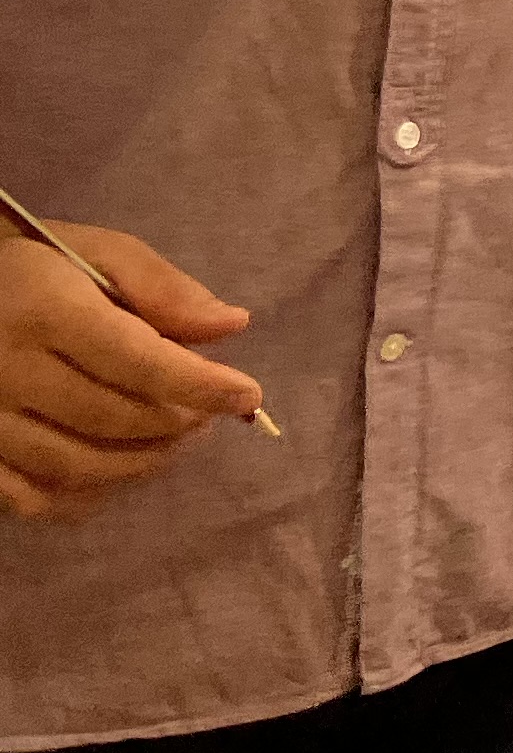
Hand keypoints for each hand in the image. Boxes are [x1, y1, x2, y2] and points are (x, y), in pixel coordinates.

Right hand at [0, 225, 264, 525]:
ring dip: (142, 461)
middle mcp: (6, 372)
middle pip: (113, 418)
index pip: (138, 362)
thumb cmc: (32, 268)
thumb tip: (231, 326)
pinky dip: (86, 496)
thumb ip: (162, 287)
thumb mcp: (96, 253)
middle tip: (210, 413)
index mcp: (45, 312)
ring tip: (177, 439)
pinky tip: (118, 471)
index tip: (248, 396)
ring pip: (77, 465)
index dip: (200, 385)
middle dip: (177, 421)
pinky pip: (32, 499)